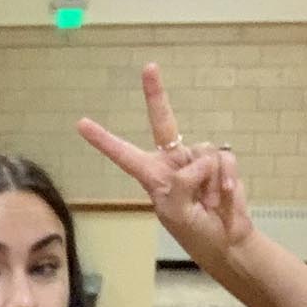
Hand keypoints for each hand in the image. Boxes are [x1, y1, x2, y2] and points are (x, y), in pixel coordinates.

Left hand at [76, 63, 253, 264]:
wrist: (225, 240)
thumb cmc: (194, 231)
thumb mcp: (175, 214)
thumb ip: (178, 187)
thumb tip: (195, 165)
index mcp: (151, 175)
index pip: (123, 154)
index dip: (103, 139)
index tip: (81, 123)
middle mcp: (172, 161)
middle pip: (163, 122)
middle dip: (156, 94)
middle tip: (149, 67)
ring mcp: (197, 159)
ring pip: (203, 152)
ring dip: (207, 182)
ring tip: (207, 204)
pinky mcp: (220, 163)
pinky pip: (223, 159)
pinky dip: (224, 178)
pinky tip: (223, 197)